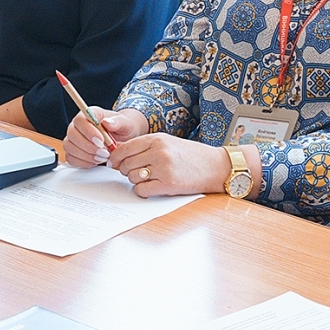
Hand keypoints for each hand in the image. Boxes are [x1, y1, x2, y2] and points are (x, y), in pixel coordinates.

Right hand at [62, 106, 148, 167]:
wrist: (122, 140)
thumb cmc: (122, 129)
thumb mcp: (126, 124)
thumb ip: (118, 122)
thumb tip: (107, 122)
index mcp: (90, 114)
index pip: (80, 120)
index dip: (88, 131)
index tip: (101, 141)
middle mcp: (79, 125)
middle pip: (72, 134)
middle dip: (88, 146)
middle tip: (104, 152)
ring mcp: (74, 139)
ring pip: (70, 147)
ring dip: (86, 156)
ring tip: (102, 157)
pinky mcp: (73, 151)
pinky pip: (70, 158)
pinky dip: (83, 162)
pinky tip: (95, 161)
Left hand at [110, 132, 230, 197]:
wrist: (215, 166)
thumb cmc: (191, 156)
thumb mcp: (168, 143)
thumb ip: (146, 147)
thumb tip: (119, 157)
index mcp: (157, 139)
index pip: (124, 148)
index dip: (115, 157)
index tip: (113, 163)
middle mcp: (159, 151)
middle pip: (125, 164)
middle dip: (125, 170)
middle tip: (133, 173)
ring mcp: (164, 168)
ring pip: (132, 177)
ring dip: (136, 180)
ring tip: (149, 178)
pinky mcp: (168, 184)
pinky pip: (141, 190)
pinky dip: (143, 191)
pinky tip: (153, 187)